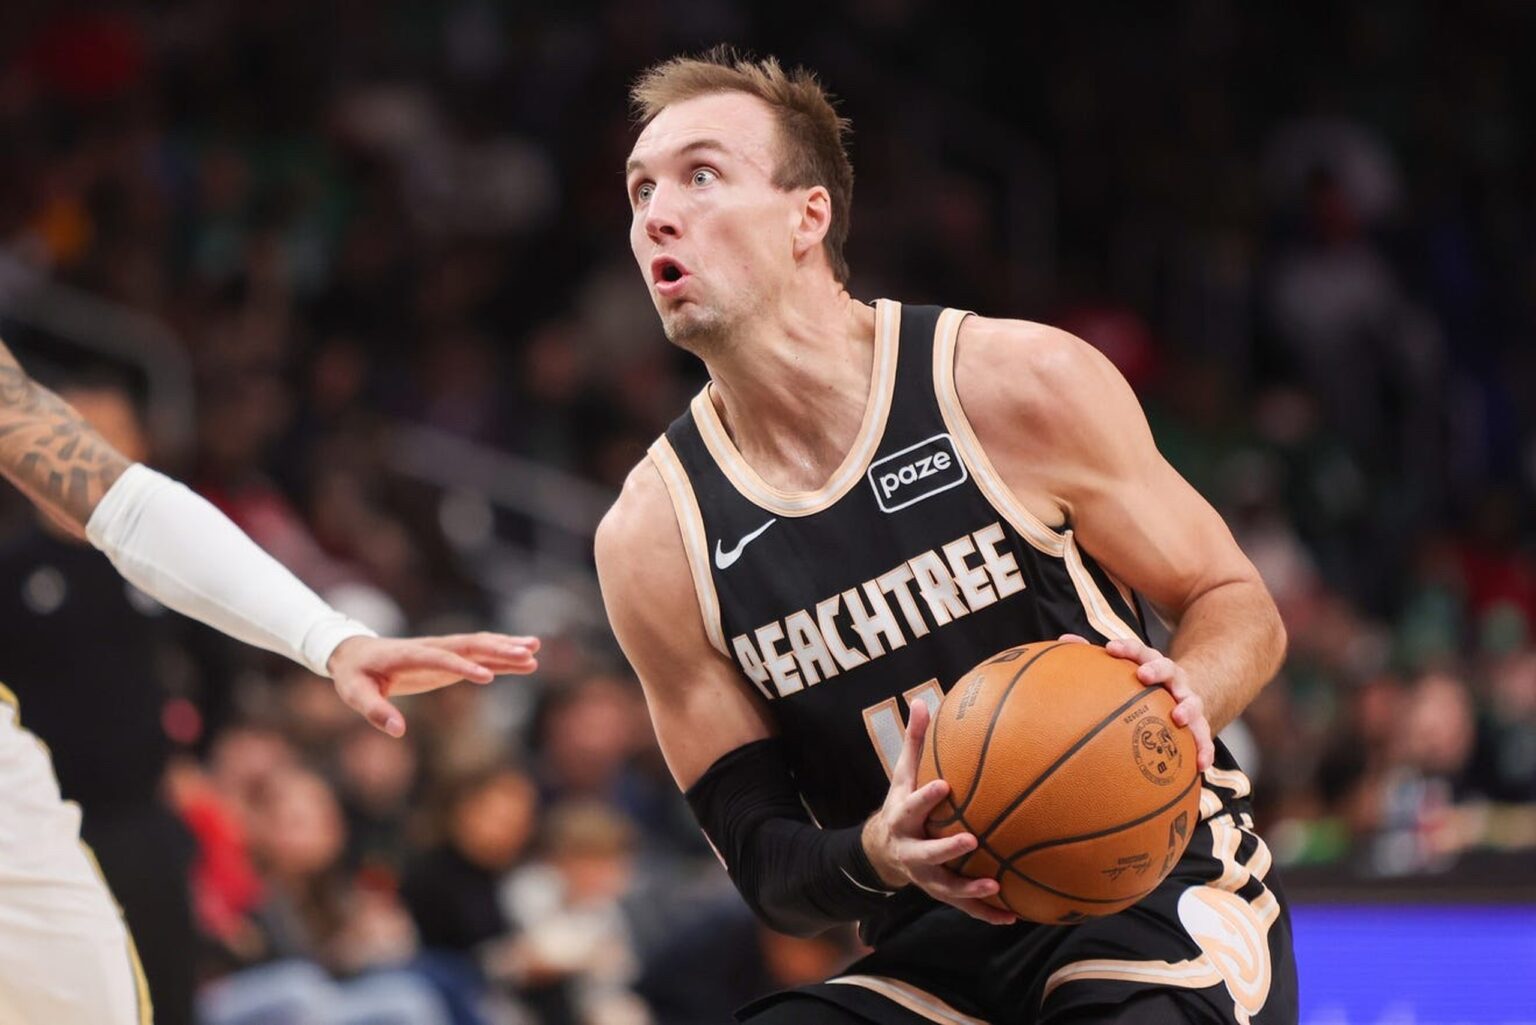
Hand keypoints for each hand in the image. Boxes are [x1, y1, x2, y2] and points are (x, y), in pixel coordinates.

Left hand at [327, 633, 539, 736]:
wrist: (355, 653)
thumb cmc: (354, 676)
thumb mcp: (356, 694)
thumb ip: (376, 711)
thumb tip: (398, 731)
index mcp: (408, 655)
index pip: (439, 658)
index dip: (462, 666)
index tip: (487, 676)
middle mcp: (430, 648)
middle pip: (469, 645)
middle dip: (498, 649)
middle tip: (527, 653)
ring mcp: (442, 651)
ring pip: (478, 646)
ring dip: (506, 647)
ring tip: (536, 650)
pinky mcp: (449, 660)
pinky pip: (479, 655)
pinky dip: (501, 656)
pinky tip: (525, 659)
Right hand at [860, 699, 1017, 925]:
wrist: (883, 851)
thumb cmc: (903, 804)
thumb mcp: (903, 775)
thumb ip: (916, 742)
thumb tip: (922, 700)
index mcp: (903, 817)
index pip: (912, 805)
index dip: (926, 798)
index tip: (944, 785)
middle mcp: (911, 850)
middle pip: (926, 853)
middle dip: (946, 849)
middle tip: (971, 840)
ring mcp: (925, 876)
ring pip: (945, 886)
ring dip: (969, 889)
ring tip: (995, 885)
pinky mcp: (940, 893)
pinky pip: (964, 906)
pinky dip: (986, 913)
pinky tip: (1012, 916)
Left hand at [1059, 633, 1214, 770]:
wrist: (1179, 694)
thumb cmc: (1141, 684)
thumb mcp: (1122, 669)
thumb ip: (1093, 658)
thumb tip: (1063, 640)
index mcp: (1150, 664)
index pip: (1138, 650)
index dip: (1126, 647)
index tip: (1110, 648)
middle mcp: (1172, 679)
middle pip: (1168, 668)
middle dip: (1157, 669)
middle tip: (1143, 674)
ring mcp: (1187, 700)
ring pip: (1192, 701)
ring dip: (1187, 707)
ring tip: (1178, 717)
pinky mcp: (1198, 723)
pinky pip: (1204, 737)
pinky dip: (1205, 749)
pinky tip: (1200, 765)